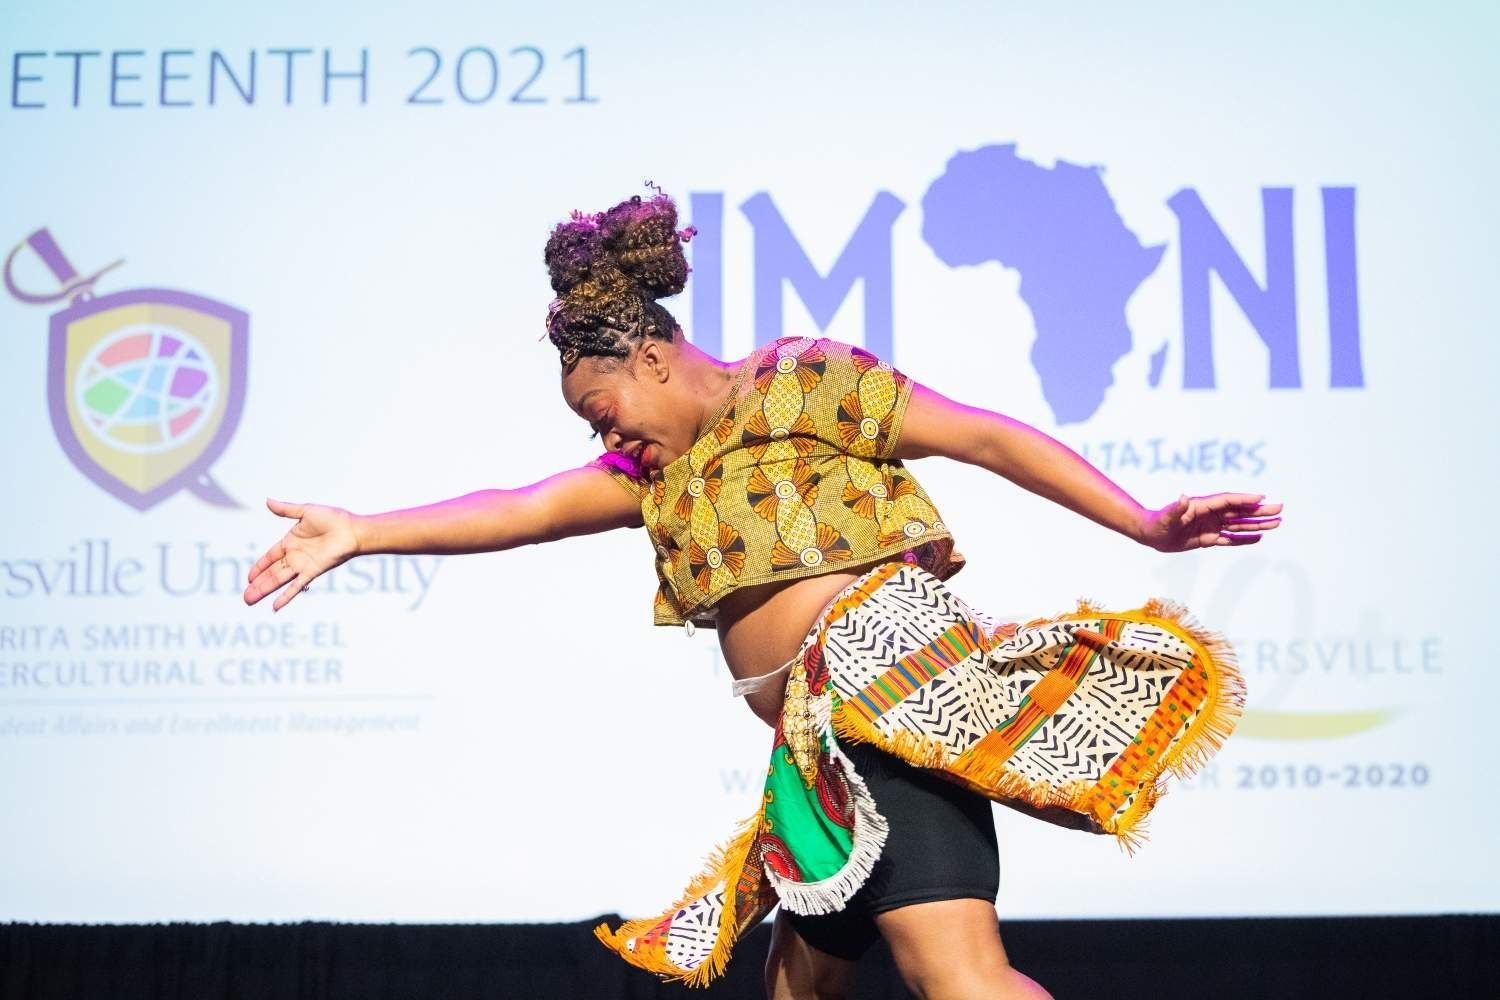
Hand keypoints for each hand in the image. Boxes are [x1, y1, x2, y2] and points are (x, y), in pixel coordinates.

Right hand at [244, 498, 361, 610]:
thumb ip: (286, 510)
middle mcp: (295, 556)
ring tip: (250, 600)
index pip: (270, 557)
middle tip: (246, 597)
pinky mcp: (313, 572)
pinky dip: (286, 596)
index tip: (249, 577)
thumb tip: (267, 501)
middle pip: (272, 573)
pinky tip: (275, 606)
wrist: (353, 530)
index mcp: (291, 542)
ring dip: (265, 590)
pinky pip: (296, 586)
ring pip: (279, 580)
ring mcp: (303, 565)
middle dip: (258, 584)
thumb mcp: (306, 511)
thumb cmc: (334, 518)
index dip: (259, 567)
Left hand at [1136, 492, 1283, 551]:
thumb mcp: (1166, 517)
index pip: (1228, 501)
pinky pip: (1231, 539)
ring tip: (1277, 523)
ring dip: (1257, 524)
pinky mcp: (1209, 538)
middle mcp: (1211, 514)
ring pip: (1239, 524)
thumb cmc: (1157, 523)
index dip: (1244, 500)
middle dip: (1259, 511)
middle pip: (1240, 511)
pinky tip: (1259, 537)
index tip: (1261, 498)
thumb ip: (1176, 509)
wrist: (1151, 534)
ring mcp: (1212, 526)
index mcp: (1202, 506)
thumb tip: (1183, 497)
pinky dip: (1244, 538)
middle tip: (1280, 509)